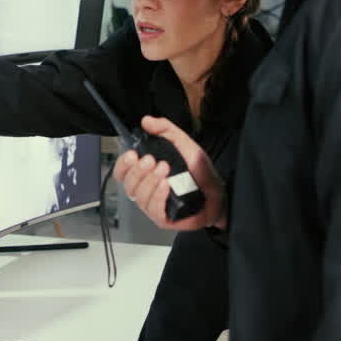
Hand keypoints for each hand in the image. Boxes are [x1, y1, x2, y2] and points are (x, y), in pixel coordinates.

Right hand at [112, 115, 226, 231]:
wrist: (218, 191)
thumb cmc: (199, 171)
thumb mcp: (183, 143)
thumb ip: (165, 129)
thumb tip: (147, 121)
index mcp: (145, 173)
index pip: (122, 172)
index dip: (123, 164)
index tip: (132, 154)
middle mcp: (146, 190)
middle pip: (128, 184)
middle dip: (138, 171)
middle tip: (152, 160)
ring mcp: (153, 205)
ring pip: (139, 197)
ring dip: (150, 182)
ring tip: (165, 170)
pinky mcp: (164, 218)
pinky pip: (153, 210)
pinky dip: (158, 196)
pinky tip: (166, 186)